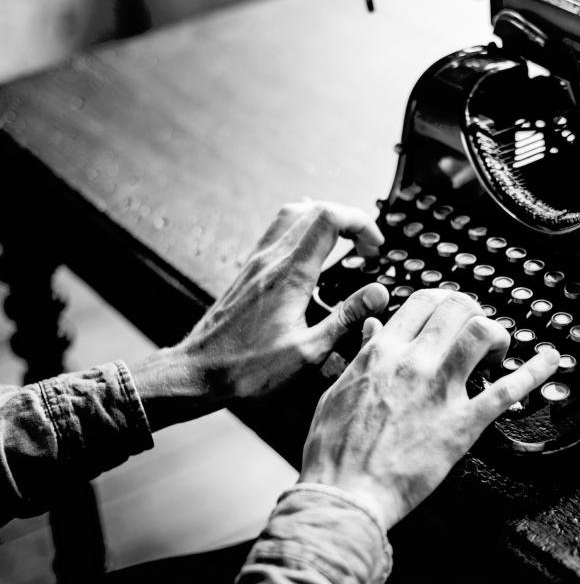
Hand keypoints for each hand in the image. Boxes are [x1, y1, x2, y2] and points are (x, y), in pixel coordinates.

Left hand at [130, 201, 388, 429]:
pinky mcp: (248, 273)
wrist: (198, 373)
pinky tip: (310, 250)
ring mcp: (256, 263)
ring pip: (292, 215)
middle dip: (349, 220)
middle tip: (366, 248)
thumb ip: (346, 319)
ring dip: (324, 220)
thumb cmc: (247, 369)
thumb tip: (378, 294)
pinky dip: (302, 230)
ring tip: (344, 242)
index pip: (329, 219)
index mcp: (290, 275)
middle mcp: (270, 260)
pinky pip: (277, 232)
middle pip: (314, 210)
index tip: (375, 248)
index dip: (360, 223)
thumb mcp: (308, 351)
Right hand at [299, 289, 559, 529]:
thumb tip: (373, 328)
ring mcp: (440, 391)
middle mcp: (414, 362)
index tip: (452, 313)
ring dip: (497, 335)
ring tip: (497, 351)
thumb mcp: (338, 390)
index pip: (423, 300)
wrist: (345, 494)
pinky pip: (506, 390)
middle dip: (474, 313)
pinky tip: (551, 360)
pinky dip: (535, 371)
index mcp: (382, 352)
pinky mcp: (462, 424)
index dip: (445, 301)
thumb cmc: (335, 450)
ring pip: (481, 333)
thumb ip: (361, 354)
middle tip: (477, 332)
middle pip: (458, 308)